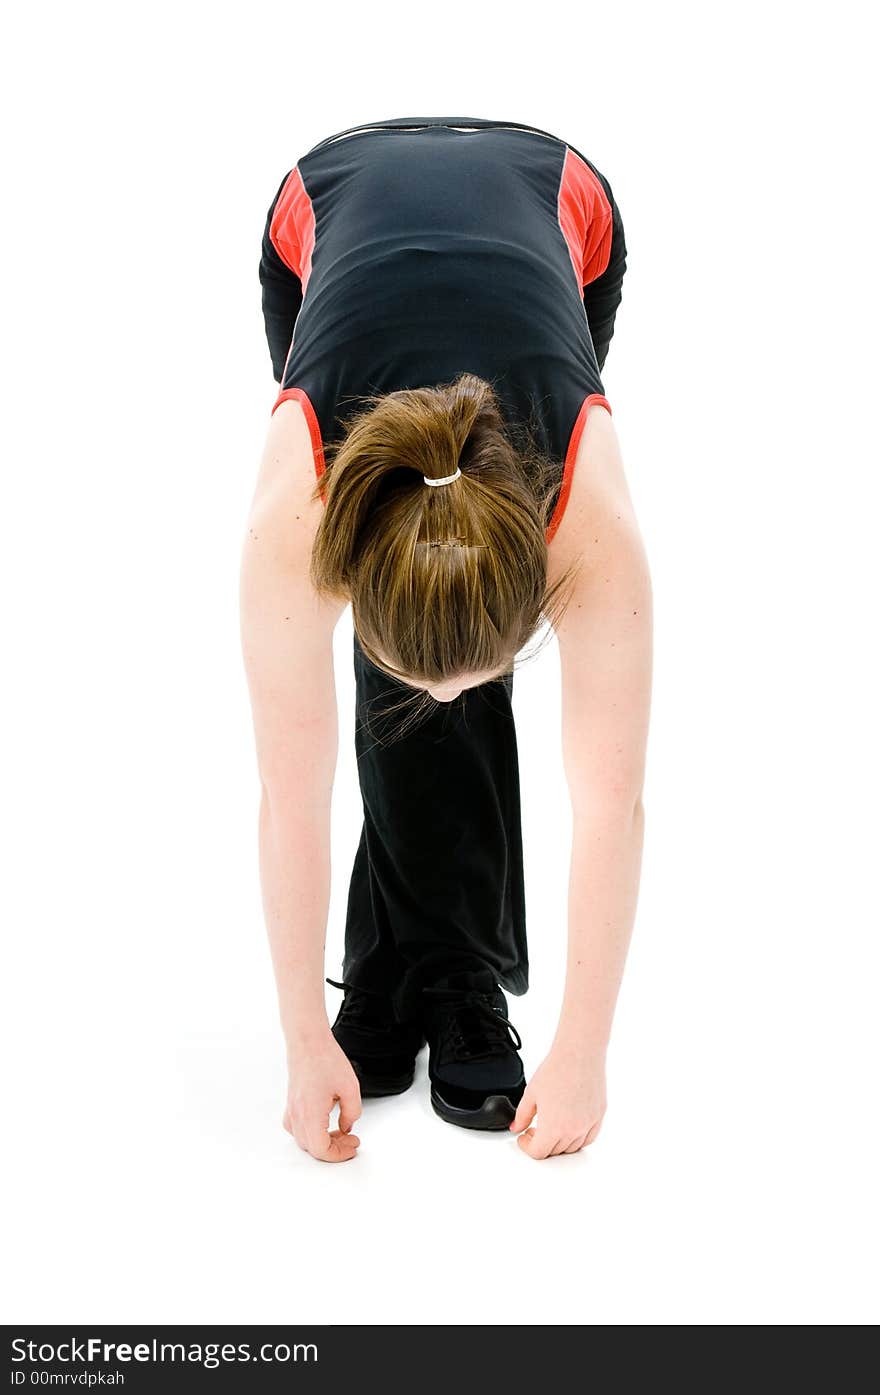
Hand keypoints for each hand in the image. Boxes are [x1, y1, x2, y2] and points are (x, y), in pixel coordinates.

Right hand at [284, 1033, 361, 1162]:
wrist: (308, 1041)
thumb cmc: (326, 1059)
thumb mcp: (350, 1088)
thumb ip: (352, 1113)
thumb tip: (346, 1127)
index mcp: (310, 1114)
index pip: (320, 1149)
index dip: (338, 1154)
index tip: (351, 1147)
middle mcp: (297, 1115)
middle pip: (312, 1147)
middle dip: (334, 1148)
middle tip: (351, 1140)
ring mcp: (291, 1109)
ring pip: (304, 1139)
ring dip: (322, 1141)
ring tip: (339, 1132)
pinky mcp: (291, 1103)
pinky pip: (296, 1128)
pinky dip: (310, 1132)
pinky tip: (323, 1123)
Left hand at [510, 1045, 606, 1158]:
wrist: (579, 1053)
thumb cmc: (557, 1069)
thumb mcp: (531, 1093)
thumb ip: (522, 1115)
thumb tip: (516, 1127)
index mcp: (553, 1128)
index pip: (538, 1152)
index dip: (527, 1146)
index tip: (524, 1137)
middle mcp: (573, 1131)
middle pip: (554, 1151)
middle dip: (541, 1143)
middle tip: (533, 1129)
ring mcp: (588, 1125)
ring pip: (572, 1147)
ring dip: (559, 1142)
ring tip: (551, 1126)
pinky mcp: (599, 1116)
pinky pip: (588, 1138)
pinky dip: (578, 1138)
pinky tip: (569, 1127)